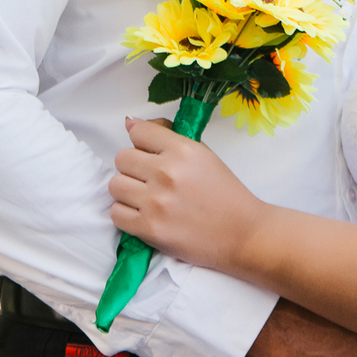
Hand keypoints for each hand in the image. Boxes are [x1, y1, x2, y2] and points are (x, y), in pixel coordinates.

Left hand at [109, 118, 259, 270]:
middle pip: (122, 158)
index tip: (148, 151)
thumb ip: (168, 138)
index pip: (139, 132)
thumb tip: (131, 124)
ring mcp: (156, 202)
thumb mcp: (203, 154)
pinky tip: (143, 214)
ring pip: (115, 185)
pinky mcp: (149, 229)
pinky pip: (116, 214)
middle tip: (148, 178)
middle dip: (132, 167)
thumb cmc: (224, 193)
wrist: (242, 233)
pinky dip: (126, 214)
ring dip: (127, 191)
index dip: (141, 141)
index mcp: (183, 150)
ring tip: (145, 197)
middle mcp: (166, 172)